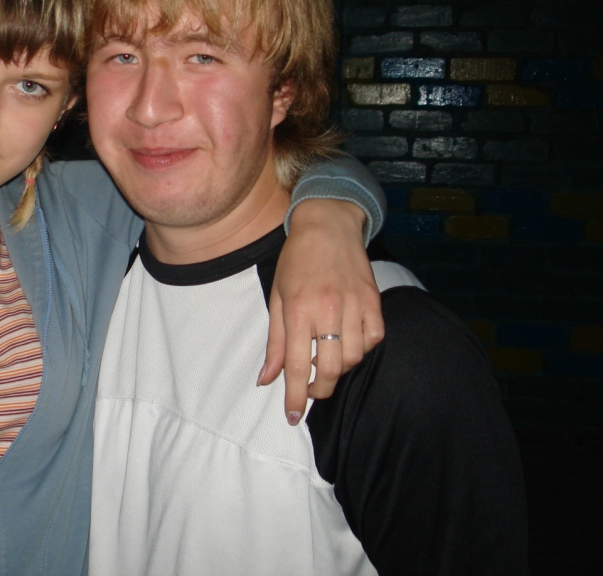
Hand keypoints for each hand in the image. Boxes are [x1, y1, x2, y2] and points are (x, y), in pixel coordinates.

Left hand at [258, 199, 383, 424]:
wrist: (328, 225)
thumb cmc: (296, 261)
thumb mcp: (276, 297)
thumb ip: (274, 342)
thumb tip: (266, 379)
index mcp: (297, 309)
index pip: (295, 365)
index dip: (294, 396)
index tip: (293, 416)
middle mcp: (327, 309)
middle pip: (330, 369)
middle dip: (320, 389)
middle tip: (311, 390)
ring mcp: (354, 304)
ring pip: (353, 357)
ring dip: (339, 367)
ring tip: (325, 357)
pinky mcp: (374, 300)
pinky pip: (374, 339)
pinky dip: (362, 348)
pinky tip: (348, 341)